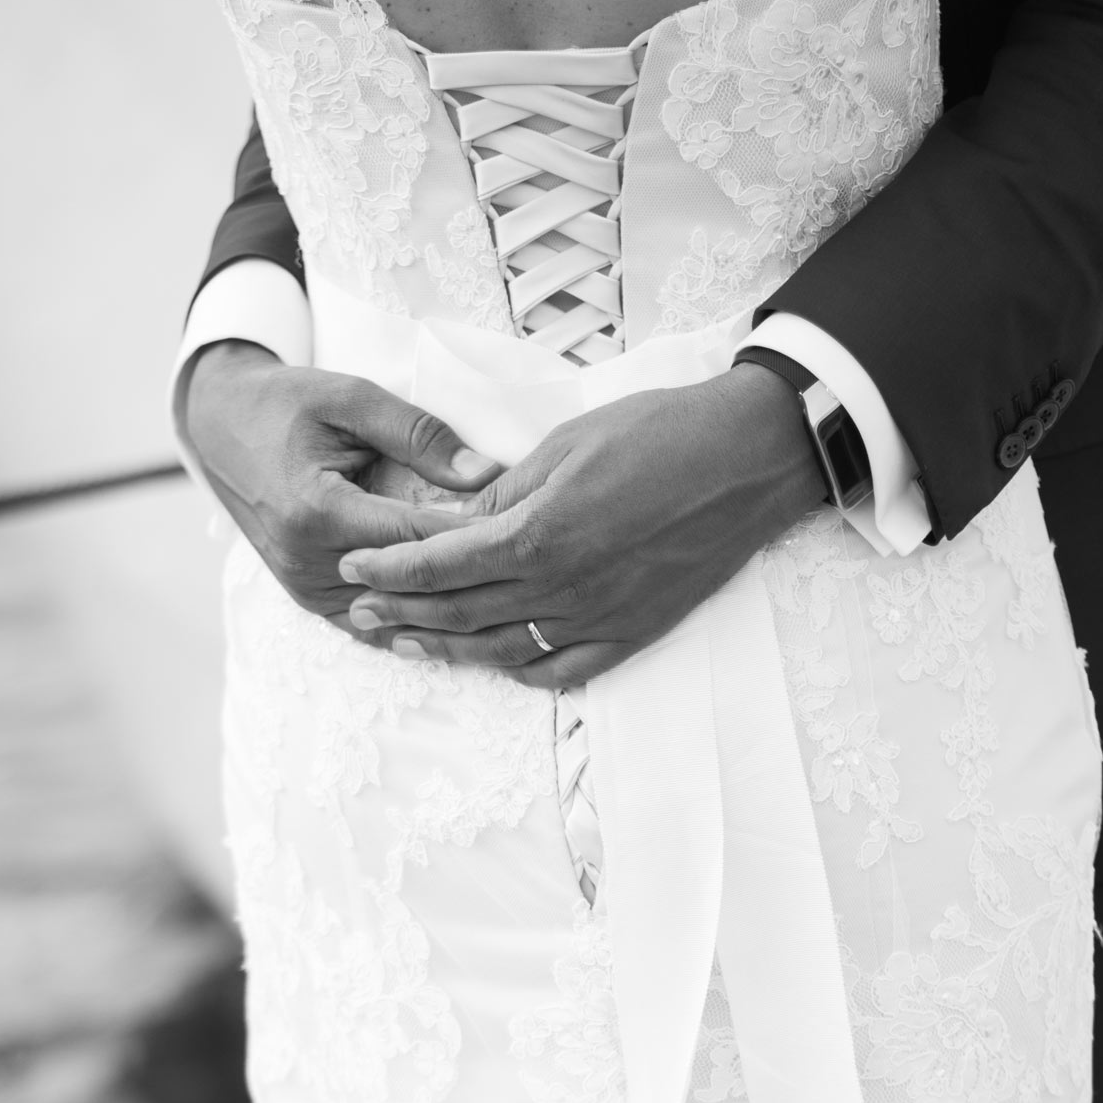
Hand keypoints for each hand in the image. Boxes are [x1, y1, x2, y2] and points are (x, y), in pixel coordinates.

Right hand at [180, 342, 500, 625]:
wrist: (220, 428)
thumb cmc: (286, 405)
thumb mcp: (350, 398)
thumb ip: (418, 434)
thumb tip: (485, 474)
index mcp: (317, 512)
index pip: (416, 538)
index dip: (474, 538)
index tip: (528, 534)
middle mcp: (307, 562)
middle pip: (409, 586)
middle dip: (468, 579)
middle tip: (532, 575)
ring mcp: (304, 589)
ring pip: (393, 617)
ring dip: (445, 610)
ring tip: (505, 603)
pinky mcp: (307, 600)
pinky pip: (370, 624)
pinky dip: (413, 620)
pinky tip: (458, 617)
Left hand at [335, 366, 828, 689]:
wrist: (750, 460)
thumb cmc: (660, 432)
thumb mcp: (567, 443)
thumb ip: (504, 493)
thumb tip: (453, 522)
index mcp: (539, 534)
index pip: (440, 564)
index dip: (389, 570)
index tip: (352, 567)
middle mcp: (562, 589)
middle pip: (460, 613)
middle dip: (400, 612)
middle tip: (358, 610)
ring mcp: (598, 619)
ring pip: (501, 649)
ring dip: (446, 648)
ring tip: (404, 642)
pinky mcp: (631, 633)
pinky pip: (560, 670)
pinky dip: (517, 668)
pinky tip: (491, 658)